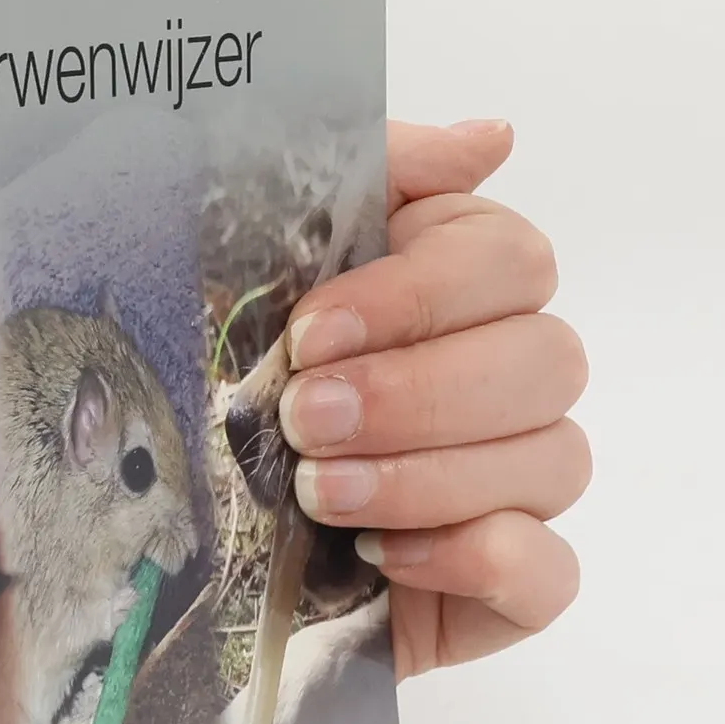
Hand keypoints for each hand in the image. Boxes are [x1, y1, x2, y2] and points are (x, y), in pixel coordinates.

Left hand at [281, 119, 588, 677]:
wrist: (170, 527)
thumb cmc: (226, 377)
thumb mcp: (262, 256)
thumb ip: (375, 175)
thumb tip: (493, 138)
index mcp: (460, 287)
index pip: (510, 262)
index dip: (418, 296)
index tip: (310, 333)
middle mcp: (506, 379)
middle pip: (546, 360)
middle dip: (417, 394)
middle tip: (305, 421)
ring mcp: (519, 484)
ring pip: (554, 459)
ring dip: (427, 477)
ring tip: (317, 494)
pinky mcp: (508, 585)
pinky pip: (550, 571)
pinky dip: (476, 558)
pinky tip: (383, 557)